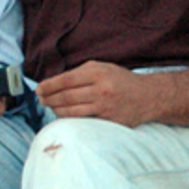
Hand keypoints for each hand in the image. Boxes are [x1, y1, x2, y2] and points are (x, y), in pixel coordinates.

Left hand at [35, 61, 157, 126]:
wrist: (149, 97)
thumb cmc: (121, 80)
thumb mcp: (103, 68)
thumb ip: (80, 72)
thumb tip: (55, 81)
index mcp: (98, 73)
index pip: (66, 80)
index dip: (49, 85)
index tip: (39, 88)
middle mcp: (101, 90)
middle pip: (66, 96)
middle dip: (49, 98)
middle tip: (41, 99)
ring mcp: (105, 107)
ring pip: (72, 111)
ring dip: (56, 109)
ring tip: (49, 106)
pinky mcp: (109, 121)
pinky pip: (84, 121)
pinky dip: (70, 118)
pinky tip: (63, 115)